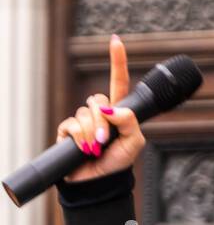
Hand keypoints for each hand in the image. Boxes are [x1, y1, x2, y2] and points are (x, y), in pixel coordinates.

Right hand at [56, 35, 144, 181]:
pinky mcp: (68, 130)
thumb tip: (111, 108)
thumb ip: (130, 122)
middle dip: (102, 121)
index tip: (116, 40)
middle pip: (98, 100)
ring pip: (85, 113)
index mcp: (118, 112)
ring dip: (92, 133)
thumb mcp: (134, 144)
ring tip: (96, 149)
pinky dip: (80, 138)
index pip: (118, 82)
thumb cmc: (118, 164)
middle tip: (105, 140)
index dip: (117, 62)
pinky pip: (72, 124)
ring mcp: (82, 120)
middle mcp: (99, 113)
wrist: (98, 183)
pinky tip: (84, 150)